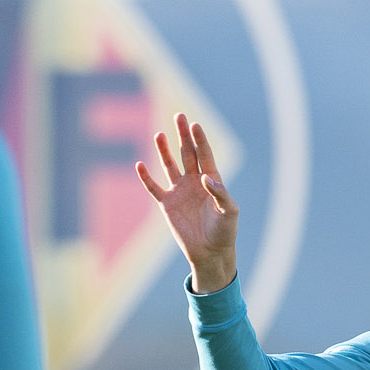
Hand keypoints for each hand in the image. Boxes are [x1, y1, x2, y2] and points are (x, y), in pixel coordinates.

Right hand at [136, 113, 239, 293]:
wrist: (210, 253)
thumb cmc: (225, 232)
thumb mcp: (230, 212)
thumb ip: (220, 193)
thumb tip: (205, 177)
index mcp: (212, 180)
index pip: (205, 155)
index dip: (200, 140)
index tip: (195, 125)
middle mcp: (194, 182)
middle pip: (187, 153)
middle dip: (183, 136)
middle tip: (179, 116)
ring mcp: (179, 191)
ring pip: (169, 165)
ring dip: (165, 150)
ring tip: (160, 134)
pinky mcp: (167, 204)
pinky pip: (154, 187)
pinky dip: (146, 177)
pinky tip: (139, 165)